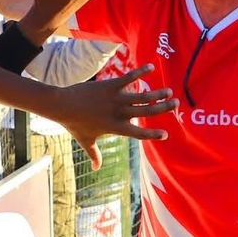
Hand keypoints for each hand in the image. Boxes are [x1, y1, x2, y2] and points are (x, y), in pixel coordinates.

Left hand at [45, 67, 174, 169]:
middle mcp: (118, 114)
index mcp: (115, 128)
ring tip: (169, 91)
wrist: (62, 105)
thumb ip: (94, 155)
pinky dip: (141, 73)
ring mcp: (115, 99)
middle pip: (145, 112)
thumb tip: (96, 168)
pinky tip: (151, 68)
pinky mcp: (110, 86)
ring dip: (157, 93)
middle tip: (175, 104)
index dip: (152, 135)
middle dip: (162, 109)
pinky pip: (129, 78)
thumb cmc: (74, 124)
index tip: (165, 134)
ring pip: (141, 96)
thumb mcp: (85, 141)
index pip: (138, 134)